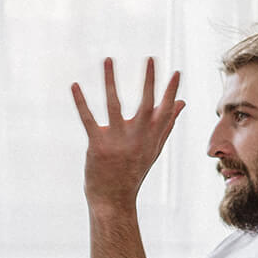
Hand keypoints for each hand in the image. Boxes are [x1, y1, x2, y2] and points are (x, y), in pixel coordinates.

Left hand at [71, 57, 184, 211]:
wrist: (113, 199)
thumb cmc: (133, 171)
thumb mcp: (153, 148)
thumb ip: (167, 124)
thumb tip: (182, 103)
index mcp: (151, 137)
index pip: (165, 110)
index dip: (171, 91)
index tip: (176, 72)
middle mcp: (137, 137)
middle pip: (146, 103)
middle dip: (149, 80)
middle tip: (150, 57)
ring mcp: (117, 140)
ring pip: (114, 104)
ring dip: (110, 80)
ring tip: (108, 59)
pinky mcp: (97, 145)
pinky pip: (88, 118)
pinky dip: (81, 101)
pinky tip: (75, 85)